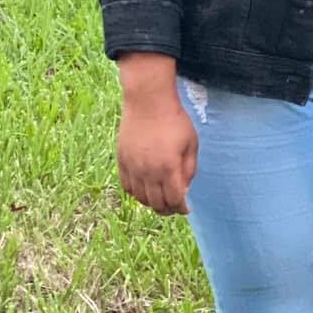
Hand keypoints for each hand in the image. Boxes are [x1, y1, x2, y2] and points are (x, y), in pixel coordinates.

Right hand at [117, 86, 198, 213]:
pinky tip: (144, 190)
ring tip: (160, 200)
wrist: (148, 103)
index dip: (181, 208)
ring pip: (140, 198)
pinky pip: (127, 187)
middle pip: (156, 203)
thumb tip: (184, 189)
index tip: (185, 208)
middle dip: (167, 209)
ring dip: (151, 203)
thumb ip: (189, 169)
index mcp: (169, 168)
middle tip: (173, 208)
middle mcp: (149, 172)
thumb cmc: (175, 121)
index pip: (174, 200)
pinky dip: (136, 193)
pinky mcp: (121, 161)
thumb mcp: (191, 144)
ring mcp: (133, 167)